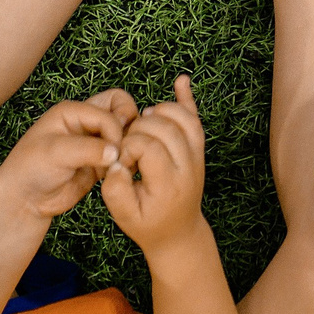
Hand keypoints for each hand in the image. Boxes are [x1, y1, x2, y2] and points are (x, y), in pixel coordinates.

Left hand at [0, 91, 138, 219]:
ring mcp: (93, 142)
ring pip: (124, 133)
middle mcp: (85, 122)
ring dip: (127, 147)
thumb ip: (88, 149)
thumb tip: (116, 152)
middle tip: (123, 150)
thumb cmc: (31, 169)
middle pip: (121, 109)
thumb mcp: (56, 153)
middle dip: (128, 128)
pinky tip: (114, 175)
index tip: (111, 151)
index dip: (114, 130)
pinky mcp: (99, 162)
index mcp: (73, 111)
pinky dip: (123, 163)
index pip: (109, 110)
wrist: (25, 200)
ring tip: (118, 165)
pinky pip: (121, 156)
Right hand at [102, 75, 211, 253]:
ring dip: (159, 113)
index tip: (122, 160)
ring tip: (142, 124)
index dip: (129, 146)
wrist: (178, 233)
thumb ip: (115, 189)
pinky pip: (196, 120)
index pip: (149, 147)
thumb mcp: (123, 215)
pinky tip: (181, 80)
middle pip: (166, 128)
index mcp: (168, 184)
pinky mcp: (198, 150)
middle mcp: (188, 167)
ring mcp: (197, 157)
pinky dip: (187, 99)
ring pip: (184, 119)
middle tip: (129, 145)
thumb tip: (117, 159)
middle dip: (140, 129)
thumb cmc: (147, 224)